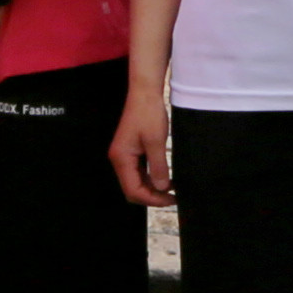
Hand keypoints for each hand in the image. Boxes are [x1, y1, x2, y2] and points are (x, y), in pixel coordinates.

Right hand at [109, 88, 175, 210]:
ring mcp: (124, 155)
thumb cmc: (148, 113)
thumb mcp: (156, 142)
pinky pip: (139, 171)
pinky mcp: (131, 151)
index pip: (133, 190)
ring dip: (152, 187)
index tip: (170, 199)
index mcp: (121, 158)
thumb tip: (162, 188)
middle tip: (172, 197)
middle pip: (132, 189)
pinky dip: (151, 177)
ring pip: (136, 181)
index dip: (152, 199)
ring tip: (171, 189)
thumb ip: (159, 167)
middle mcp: (119, 159)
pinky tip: (165, 178)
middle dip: (151, 196)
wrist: (145, 93)